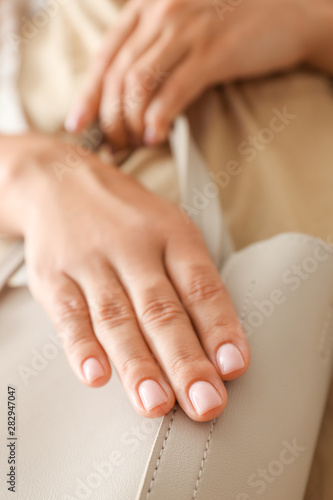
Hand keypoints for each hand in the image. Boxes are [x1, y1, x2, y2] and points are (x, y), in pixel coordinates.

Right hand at [2, 133, 249, 421]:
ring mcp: (91, 263)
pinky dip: (81, 346)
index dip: (219, 327)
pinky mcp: (54, 277)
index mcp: (171, 235)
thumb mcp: (170, 229)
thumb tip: (219, 341)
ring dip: (137, 364)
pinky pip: (68, 314)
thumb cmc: (127, 216)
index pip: (200, 285)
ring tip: (156, 402)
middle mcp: (133, 248)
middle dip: (184, 361)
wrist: (61, 182)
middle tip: (204, 402)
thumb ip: (191, 280)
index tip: (233, 366)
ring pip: (117, 318)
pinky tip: (96, 374)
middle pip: (161, 309)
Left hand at [65, 0, 316, 149]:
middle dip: (108, 118)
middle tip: (113, 146)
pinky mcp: (214, 52)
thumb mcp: (183, 25)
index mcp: (148, 8)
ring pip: (139, 84)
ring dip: (130, 122)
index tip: (77, 124)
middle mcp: (161, 13)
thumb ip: (153, 49)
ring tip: (134, 144)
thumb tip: (127, 96)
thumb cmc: (230, 25)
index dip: (87, 94)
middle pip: (117, 74)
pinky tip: (156, 137)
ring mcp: (187, 30)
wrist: (286, 11)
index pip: (105, 56)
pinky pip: (174, 90)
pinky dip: (159, 117)